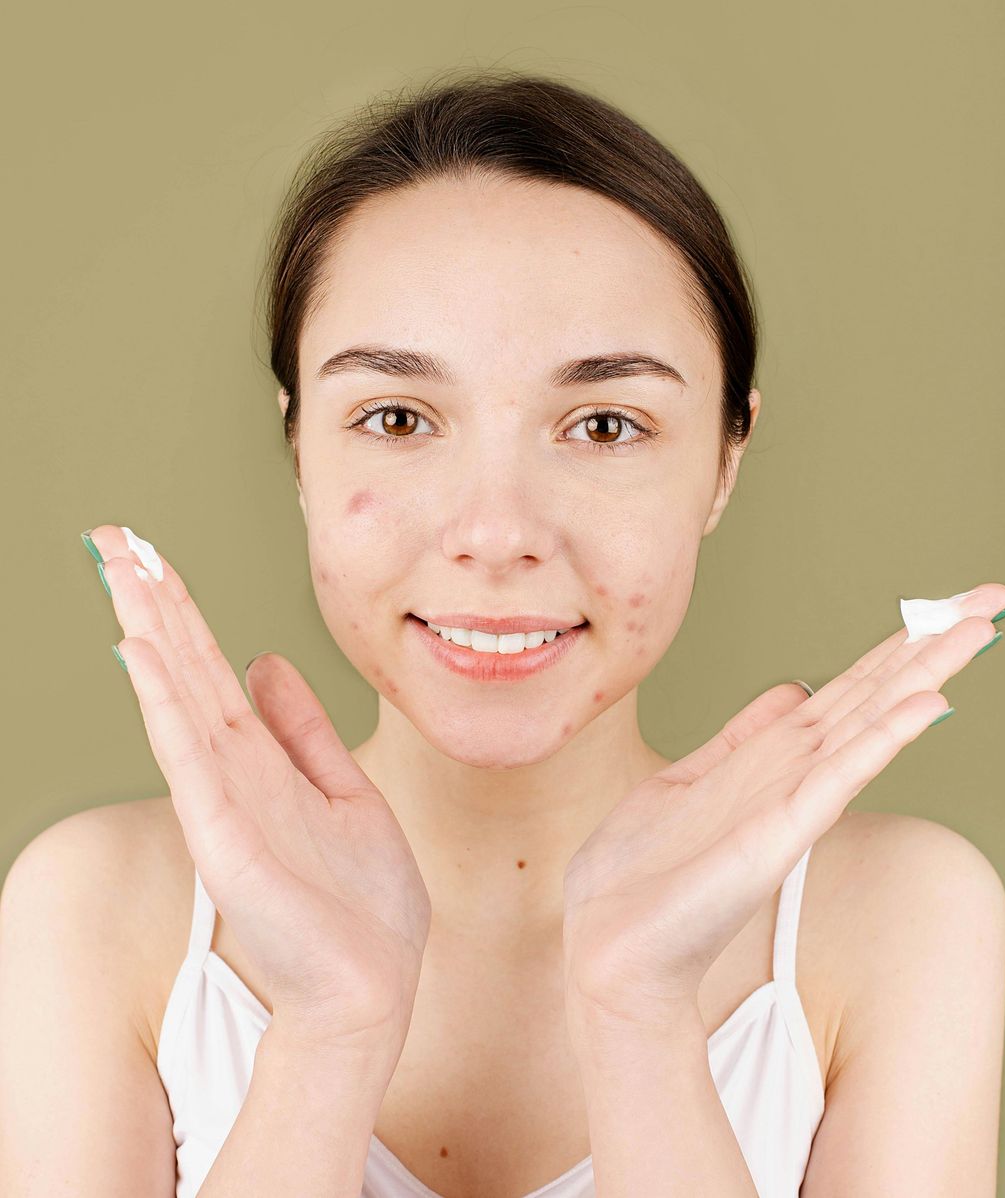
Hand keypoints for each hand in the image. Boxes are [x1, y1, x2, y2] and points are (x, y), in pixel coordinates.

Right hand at [84, 525, 431, 1049]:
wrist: (370, 983)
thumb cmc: (360, 903)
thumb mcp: (344, 792)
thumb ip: (302, 730)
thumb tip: (267, 661)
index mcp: (262, 760)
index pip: (212, 669)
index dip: (183, 612)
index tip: (152, 557)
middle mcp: (234, 772)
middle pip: (185, 669)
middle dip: (152, 601)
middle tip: (112, 537)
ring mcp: (224, 803)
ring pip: (179, 697)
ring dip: (149, 631)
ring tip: (118, 570)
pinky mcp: (227, 839)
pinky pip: (191, 758)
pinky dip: (165, 705)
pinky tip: (141, 655)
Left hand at [561, 582, 1004, 1033]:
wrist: (612, 939)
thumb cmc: (644, 870)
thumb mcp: (690, 779)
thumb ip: (743, 738)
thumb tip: (792, 690)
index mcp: (772, 757)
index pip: (848, 690)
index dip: (895, 647)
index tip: (946, 607)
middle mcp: (793, 774)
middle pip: (873, 695)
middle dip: (932, 646)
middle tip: (994, 599)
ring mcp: (792, 802)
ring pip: (869, 722)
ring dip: (923, 674)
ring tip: (977, 629)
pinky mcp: (779, 832)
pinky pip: (840, 773)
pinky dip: (883, 737)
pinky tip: (926, 705)